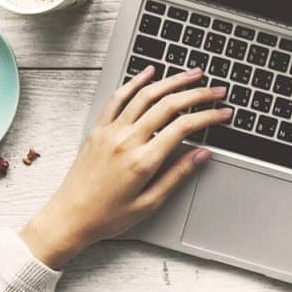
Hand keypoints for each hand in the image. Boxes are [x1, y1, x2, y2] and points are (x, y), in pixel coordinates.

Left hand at [19, 67, 230, 267]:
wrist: (67, 218)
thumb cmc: (106, 216)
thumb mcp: (149, 203)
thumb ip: (177, 175)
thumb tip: (202, 154)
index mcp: (142, 160)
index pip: (183, 127)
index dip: (208, 116)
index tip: (224, 112)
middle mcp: (126, 140)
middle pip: (169, 105)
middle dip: (198, 93)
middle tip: (216, 90)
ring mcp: (110, 131)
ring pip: (146, 95)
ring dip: (172, 81)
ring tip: (193, 74)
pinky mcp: (98, 129)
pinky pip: (118, 97)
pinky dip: (135, 81)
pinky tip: (149, 72)